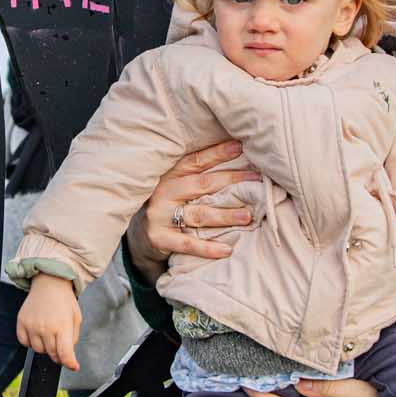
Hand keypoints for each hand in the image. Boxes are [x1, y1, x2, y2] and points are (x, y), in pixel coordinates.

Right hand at [15, 275, 81, 371]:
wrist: (49, 283)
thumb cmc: (64, 300)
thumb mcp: (76, 318)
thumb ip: (73, 338)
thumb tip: (67, 355)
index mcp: (62, 325)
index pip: (64, 353)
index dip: (70, 363)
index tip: (73, 366)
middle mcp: (45, 327)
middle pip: (52, 354)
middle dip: (59, 353)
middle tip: (61, 344)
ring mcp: (32, 325)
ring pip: (38, 350)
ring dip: (45, 347)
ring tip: (49, 333)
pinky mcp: (21, 323)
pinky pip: (24, 343)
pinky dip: (31, 342)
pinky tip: (38, 332)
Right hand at [123, 139, 261, 274]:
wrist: (139, 236)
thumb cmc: (167, 207)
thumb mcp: (176, 187)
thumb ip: (198, 178)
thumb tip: (238, 164)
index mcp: (170, 175)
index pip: (196, 161)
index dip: (218, 153)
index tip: (241, 147)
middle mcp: (164, 192)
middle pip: (202, 185)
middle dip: (232, 181)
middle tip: (257, 181)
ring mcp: (160, 215)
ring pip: (198, 214)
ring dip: (225, 215)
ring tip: (247, 216)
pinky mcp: (159, 238)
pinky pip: (187, 244)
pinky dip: (208, 248)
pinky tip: (226, 250)